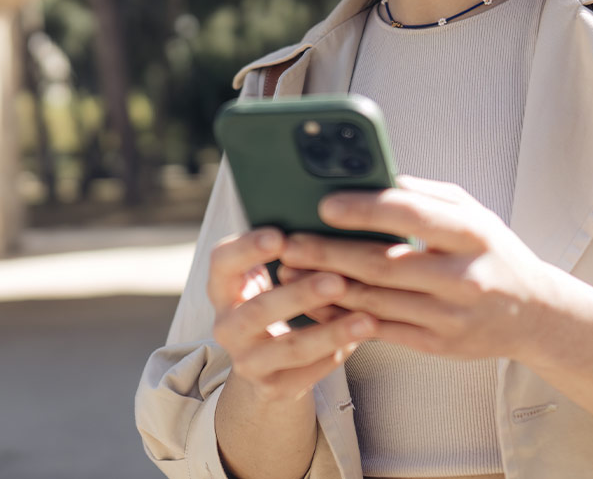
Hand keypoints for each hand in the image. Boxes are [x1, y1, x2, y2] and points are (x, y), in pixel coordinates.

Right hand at [207, 228, 377, 401]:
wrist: (270, 358)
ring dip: (330, 332)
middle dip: (299, 295)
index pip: (222, 262)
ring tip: (367, 318)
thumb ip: (295, 246)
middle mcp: (227, 325)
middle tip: (336, 280)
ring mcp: (247, 360)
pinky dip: (337, 354)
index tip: (280, 235)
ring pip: (289, 348)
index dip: (247, 249)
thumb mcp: (277, 268)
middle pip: (258, 310)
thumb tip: (341, 209)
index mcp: (225, 286)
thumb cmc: (283, 292)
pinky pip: (307, 374)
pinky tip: (363, 338)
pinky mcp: (272, 387)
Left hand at [276, 176, 556, 361]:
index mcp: (471, 233)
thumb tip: (377, 180)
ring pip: (376, 301)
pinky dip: (344, 318)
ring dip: (327, 285)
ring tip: (293, 269)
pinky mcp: (439, 345)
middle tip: (291, 240)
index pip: (412, 216)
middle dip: (330, 251)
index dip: (365, 209)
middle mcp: (463, 276)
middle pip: (383, 263)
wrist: (532, 312)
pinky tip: (317, 304)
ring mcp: (450, 315)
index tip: (325, 204)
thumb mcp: (473, 212)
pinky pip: (381, 331)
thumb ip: (427, 195)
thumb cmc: (493, 251)